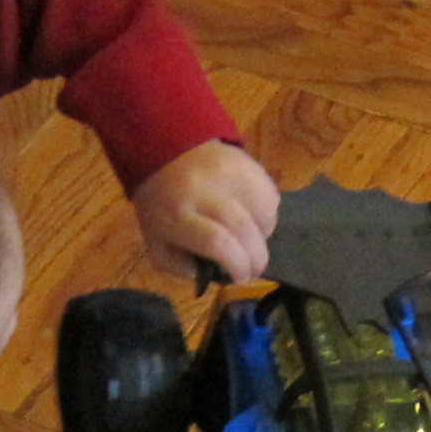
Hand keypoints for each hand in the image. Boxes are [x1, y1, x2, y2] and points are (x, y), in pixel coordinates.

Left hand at [130, 140, 278, 287]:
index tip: (240, 278)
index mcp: (176, 216)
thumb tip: (222, 274)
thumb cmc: (161, 208)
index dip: (236, 265)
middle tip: (255, 269)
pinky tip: (254, 217)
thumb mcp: (159, 246)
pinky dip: (268, 213)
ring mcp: (227, 172)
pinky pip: (270, 194)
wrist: (163, 153)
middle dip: (256, 257)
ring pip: (264, 211)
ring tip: (252, 239)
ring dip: (264, 234)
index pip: (216, 242)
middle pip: (243, 228)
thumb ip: (186, 267)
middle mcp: (203, 191)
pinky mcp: (245, 161)